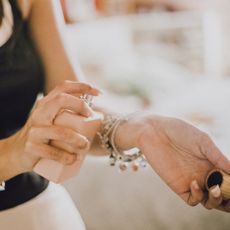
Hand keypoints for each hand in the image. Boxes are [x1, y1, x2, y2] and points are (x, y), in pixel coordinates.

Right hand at [1, 81, 99, 179]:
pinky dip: (67, 157)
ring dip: (77, 139)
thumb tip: (95, 116)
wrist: (16, 152)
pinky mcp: (32, 147)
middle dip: (80, 105)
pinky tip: (74, 159)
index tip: (99, 92)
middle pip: (60, 100)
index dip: (82, 86)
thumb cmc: (42, 135)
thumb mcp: (51, 120)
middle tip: (90, 115)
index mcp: (45, 105)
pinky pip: (52, 152)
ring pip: (60, 131)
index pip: (63, 88)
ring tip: (86, 145)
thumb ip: (66, 115)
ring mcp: (35, 130)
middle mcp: (39, 113)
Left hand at [115, 114, 229, 210]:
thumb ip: (218, 157)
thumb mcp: (202, 141)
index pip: (228, 181)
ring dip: (216, 200)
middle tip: (229, 192)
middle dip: (228, 199)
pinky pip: (192, 199)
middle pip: (221, 195)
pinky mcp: (178, 185)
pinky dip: (198, 196)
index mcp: (212, 163)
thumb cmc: (178, 131)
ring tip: (215, 188)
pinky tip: (195, 183)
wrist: (154, 131)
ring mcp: (191, 181)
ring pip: (209, 201)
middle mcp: (204, 174)